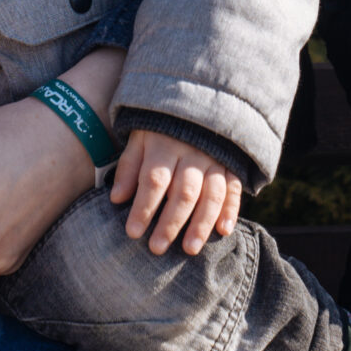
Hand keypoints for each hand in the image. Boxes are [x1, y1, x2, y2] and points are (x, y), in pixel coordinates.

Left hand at [111, 128, 243, 256]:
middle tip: (157, 248)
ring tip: (190, 249)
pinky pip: (233, 188)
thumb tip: (116, 199)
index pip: (154, 180)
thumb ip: (129, 167)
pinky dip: (231, 209)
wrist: (195, 102)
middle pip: (183, 191)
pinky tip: (224, 231)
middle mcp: (192, 152)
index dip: (143, 207)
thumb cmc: (160, 129)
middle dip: (171, 222)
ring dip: (201, 223)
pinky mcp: (231, 164)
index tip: (132, 232)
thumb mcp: (139, 140)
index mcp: (164, 145)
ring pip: (211, 194)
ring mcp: (214, 158)